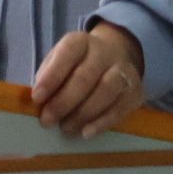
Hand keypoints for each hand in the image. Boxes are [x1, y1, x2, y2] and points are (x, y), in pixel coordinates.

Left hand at [30, 22, 145, 138]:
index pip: (67, 53)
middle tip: (48, 121)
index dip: (52, 76)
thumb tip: (38, 101)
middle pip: (85, 76)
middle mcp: (104, 52)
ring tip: (66, 128)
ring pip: (106, 90)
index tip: (37, 98)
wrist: (113, 58)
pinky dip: (102, 122)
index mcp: (80, 42)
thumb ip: (47, 77)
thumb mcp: (58, 63)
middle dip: (64, 101)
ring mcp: (123, 70)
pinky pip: (120, 107)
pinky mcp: (135, 90)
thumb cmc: (77, 66)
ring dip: (83, 113)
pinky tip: (87, 132)